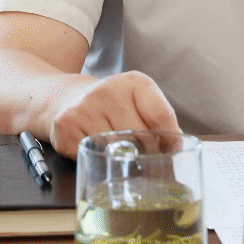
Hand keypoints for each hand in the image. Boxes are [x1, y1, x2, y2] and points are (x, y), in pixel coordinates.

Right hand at [49, 70, 179, 157]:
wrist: (69, 97)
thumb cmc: (114, 104)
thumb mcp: (140, 100)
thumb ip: (160, 119)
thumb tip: (178, 148)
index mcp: (135, 82)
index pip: (161, 116)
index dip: (169, 139)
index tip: (171, 151)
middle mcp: (109, 90)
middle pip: (139, 136)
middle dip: (147, 153)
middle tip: (147, 160)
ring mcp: (85, 108)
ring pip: (116, 148)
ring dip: (123, 159)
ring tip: (123, 155)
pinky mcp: (66, 126)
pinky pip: (92, 154)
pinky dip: (98, 159)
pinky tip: (98, 150)